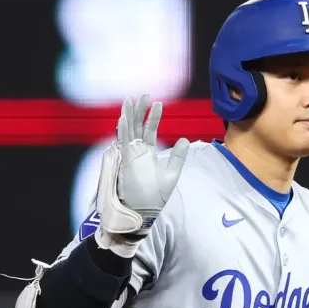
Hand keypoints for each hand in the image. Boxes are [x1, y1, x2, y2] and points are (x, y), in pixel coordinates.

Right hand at [94, 94, 189, 256]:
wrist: (144, 212)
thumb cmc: (155, 197)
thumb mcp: (172, 173)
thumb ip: (178, 157)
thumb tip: (185, 139)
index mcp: (147, 153)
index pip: (150, 130)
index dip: (154, 117)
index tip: (159, 103)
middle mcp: (137, 152)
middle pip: (137, 126)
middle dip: (140, 110)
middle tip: (143, 94)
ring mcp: (130, 156)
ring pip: (128, 131)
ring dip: (129, 115)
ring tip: (131, 99)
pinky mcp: (125, 162)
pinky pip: (122, 143)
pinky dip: (123, 130)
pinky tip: (123, 118)